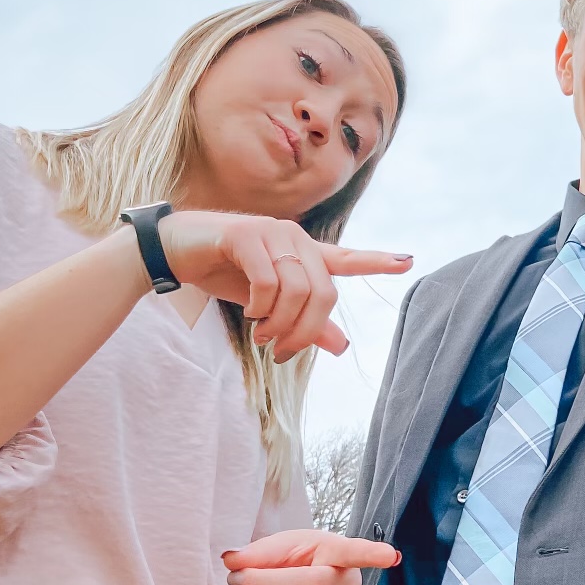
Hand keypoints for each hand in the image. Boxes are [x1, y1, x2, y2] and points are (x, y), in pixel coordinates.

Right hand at [156, 210, 412, 361]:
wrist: (176, 252)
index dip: (377, 261)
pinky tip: (249, 313)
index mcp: (304, 254)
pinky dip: (260, 306)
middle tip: (280, 351)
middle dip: (304, 331)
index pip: (347, 259)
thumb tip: (342, 347)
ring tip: (261, 334)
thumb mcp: (270, 305)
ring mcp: (272, 233)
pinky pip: (268, 280)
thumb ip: (305, 322)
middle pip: (323, 294)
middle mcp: (295, 239)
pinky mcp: (246, 235)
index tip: (409, 262)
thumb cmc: (226, 272)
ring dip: (279, 323)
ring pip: (297, 290)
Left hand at [223, 529, 400, 584]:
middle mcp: (348, 583)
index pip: (357, 552)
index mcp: (338, 551)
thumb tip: (231, 559)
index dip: (373, 555)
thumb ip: (256, 552)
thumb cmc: (295, 559)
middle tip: (238, 576)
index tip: (390, 556)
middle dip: (266, 583)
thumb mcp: (278, 546)